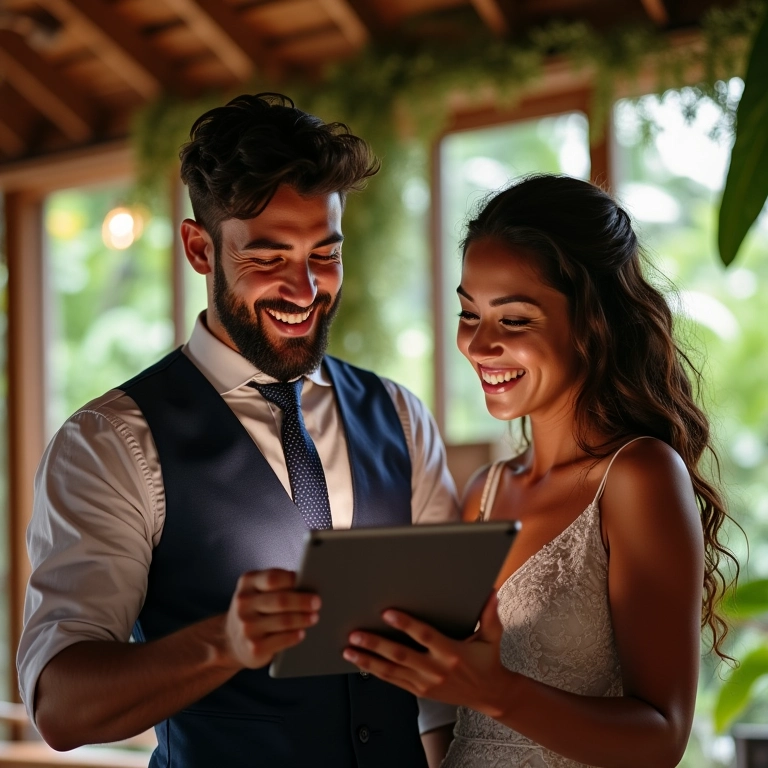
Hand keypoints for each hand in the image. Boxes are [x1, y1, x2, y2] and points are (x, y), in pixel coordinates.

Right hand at [225, 568, 319, 668]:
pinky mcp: (254, 647)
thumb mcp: (258, 590)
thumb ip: (277, 583)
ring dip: (303, 619)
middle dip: (303, 601)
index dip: (292, 579)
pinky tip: (302, 633)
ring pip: (283, 621)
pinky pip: (281, 641)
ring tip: (314, 617)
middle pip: (281, 600)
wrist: (230, 640)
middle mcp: (244, 604)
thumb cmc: (254, 610)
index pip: (273, 578)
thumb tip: (308, 582)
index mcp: (248, 583)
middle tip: (317, 602)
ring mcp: (247, 627)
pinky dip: (294, 636)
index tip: (309, 580)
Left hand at [343, 593, 511, 717]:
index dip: (406, 624)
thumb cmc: (487, 660)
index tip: (387, 613)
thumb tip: (491, 592)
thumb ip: (490, 615)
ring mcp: (426, 683)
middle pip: (402, 655)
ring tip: (349, 650)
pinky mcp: (419, 691)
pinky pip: (394, 681)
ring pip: (392, 671)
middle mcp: (436, 669)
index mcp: (452, 652)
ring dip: (368, 660)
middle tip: (356, 634)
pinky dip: (375, 671)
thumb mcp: (492, 637)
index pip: (425, 636)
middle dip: (377, 644)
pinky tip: (360, 662)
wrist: (489, 694)